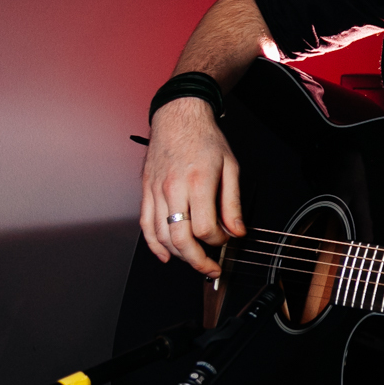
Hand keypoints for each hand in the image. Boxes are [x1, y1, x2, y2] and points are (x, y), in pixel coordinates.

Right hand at [138, 95, 244, 274]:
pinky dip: (154, 245)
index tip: (226, 239)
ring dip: (179, 256)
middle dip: (198, 261)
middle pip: (181, 239)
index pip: (206, 229)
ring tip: (194, 260)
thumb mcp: (230, 167)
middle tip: (210, 268)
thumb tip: (237, 231)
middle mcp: (173, 189)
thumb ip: (233, 203)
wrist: (178, 116)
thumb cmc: (204, 138)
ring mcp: (156, 191)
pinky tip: (166, 255)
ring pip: (162, 237)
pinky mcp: (146, 192)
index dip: (218, 242)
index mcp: (198, 182)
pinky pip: (146, 225)